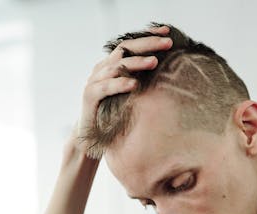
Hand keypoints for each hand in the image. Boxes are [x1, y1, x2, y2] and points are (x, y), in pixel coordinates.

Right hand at [76, 25, 172, 155]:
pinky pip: (106, 88)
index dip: (148, 36)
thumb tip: (167, 78)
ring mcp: (94, 81)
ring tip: (154, 62)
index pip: (130, 45)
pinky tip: (134, 84)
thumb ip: (141, 84)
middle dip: (148, 44)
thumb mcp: (129, 97)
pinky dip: (120, 85)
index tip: (168, 32)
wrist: (89, 138)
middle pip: (125, 49)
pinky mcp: (89, 97)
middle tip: (168, 43)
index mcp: (112, 66)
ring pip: (116, 66)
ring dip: (136, 63)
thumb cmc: (113, 118)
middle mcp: (102, 69)